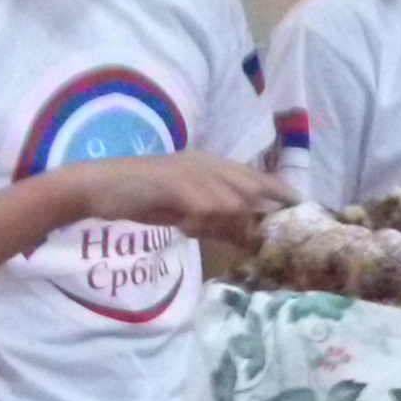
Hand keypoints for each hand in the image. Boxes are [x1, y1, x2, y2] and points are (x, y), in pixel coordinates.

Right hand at [65, 152, 293, 244]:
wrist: (98, 187)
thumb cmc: (139, 198)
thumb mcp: (184, 212)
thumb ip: (213, 221)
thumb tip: (244, 237)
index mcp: (209, 165)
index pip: (254, 177)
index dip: (279, 191)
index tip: (302, 207)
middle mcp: (205, 164)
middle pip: (250, 186)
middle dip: (266, 209)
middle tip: (275, 235)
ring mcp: (191, 172)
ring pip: (231, 201)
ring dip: (225, 223)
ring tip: (208, 232)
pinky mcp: (177, 183)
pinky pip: (206, 208)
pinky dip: (201, 223)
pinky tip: (183, 227)